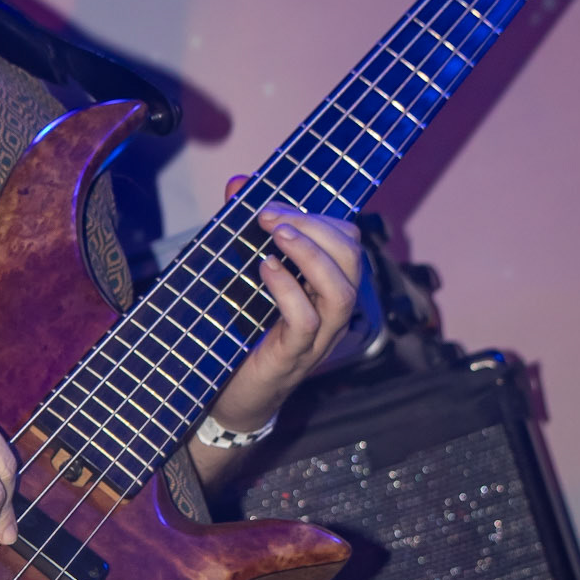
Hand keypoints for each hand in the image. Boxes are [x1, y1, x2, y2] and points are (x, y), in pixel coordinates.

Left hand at [202, 195, 361, 442]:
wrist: (227, 397)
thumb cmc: (240, 332)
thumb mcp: (241, 274)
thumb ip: (242, 230)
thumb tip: (238, 183)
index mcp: (324, 288)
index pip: (348, 241)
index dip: (317, 215)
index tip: (270, 203)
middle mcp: (330, 313)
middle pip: (352, 260)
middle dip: (315, 228)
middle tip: (271, 217)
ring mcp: (317, 339)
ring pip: (342, 293)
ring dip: (310, 256)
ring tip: (276, 235)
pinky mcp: (292, 358)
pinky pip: (308, 322)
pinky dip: (289, 291)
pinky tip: (265, 271)